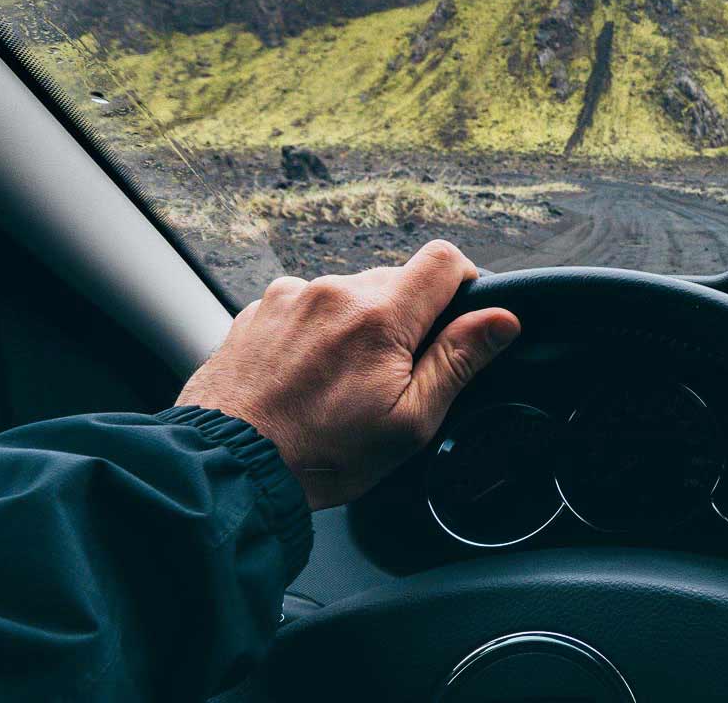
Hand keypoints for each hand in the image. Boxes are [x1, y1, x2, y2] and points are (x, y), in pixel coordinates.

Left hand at [176, 240, 519, 509]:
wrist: (225, 468)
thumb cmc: (320, 456)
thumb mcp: (408, 422)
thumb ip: (458, 361)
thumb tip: (502, 319)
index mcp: (380, 316)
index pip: (444, 259)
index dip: (464, 282)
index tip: (457, 317)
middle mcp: (334, 291)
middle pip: (395, 281)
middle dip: (405, 320)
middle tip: (390, 377)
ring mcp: (290, 296)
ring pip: (349, 294)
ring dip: (356, 325)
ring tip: (338, 383)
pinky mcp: (258, 309)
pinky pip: (306, 305)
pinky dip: (316, 332)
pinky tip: (304, 378)